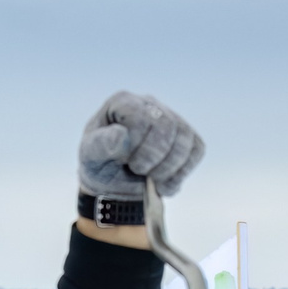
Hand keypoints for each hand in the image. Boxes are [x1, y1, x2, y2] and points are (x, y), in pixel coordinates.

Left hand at [78, 91, 205, 201]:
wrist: (116, 185)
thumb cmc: (100, 165)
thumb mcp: (90, 157)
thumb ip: (101, 144)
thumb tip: (122, 135)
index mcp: (123, 103)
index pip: (142, 116)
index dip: (139, 144)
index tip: (127, 162)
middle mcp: (149, 105)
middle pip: (168, 125)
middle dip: (156, 156)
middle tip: (140, 171)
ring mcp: (171, 120)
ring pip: (186, 138)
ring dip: (170, 167)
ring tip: (152, 180)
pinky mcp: (187, 138)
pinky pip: (197, 150)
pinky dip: (182, 172)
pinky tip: (165, 183)